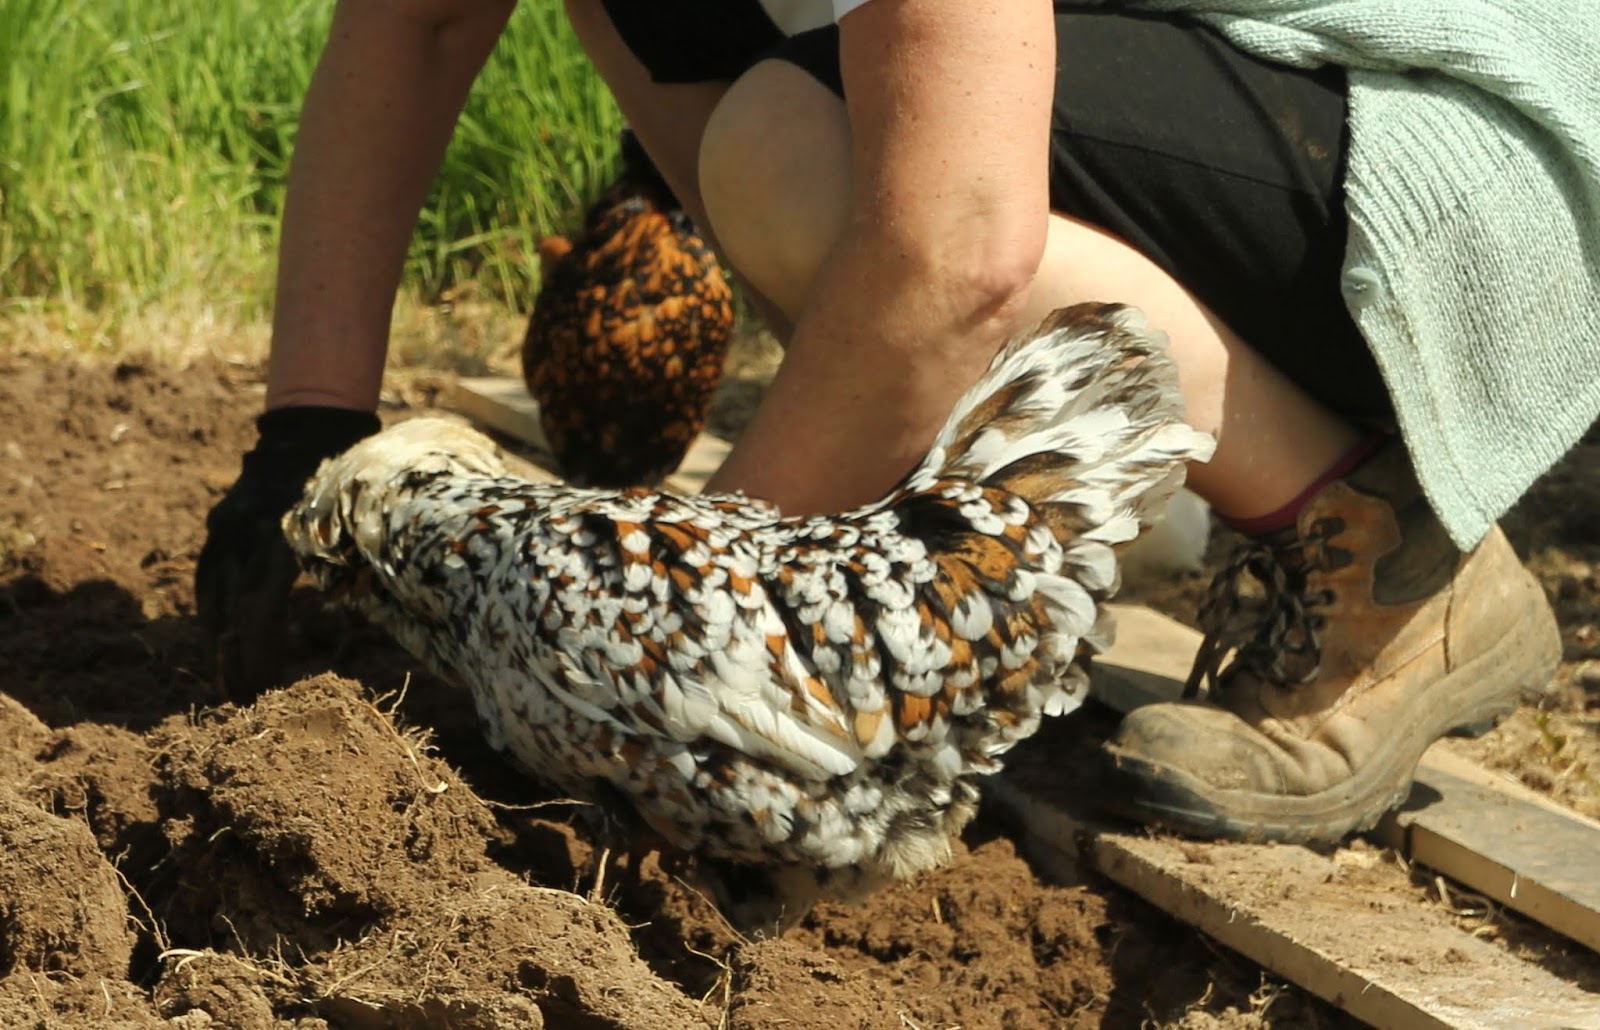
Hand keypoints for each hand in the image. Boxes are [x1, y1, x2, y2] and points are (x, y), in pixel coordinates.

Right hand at [195, 406, 379, 696]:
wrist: (313, 425)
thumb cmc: (351, 475)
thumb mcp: (355, 521)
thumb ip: (346, 564)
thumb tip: (350, 608)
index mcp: (276, 534)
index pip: (257, 608)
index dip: (258, 651)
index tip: (265, 687)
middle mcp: (242, 533)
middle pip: (228, 609)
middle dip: (234, 658)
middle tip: (244, 701)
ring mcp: (226, 527)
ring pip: (210, 596)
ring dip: (217, 641)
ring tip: (229, 682)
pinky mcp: (222, 525)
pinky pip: (208, 574)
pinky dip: (212, 609)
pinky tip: (218, 640)